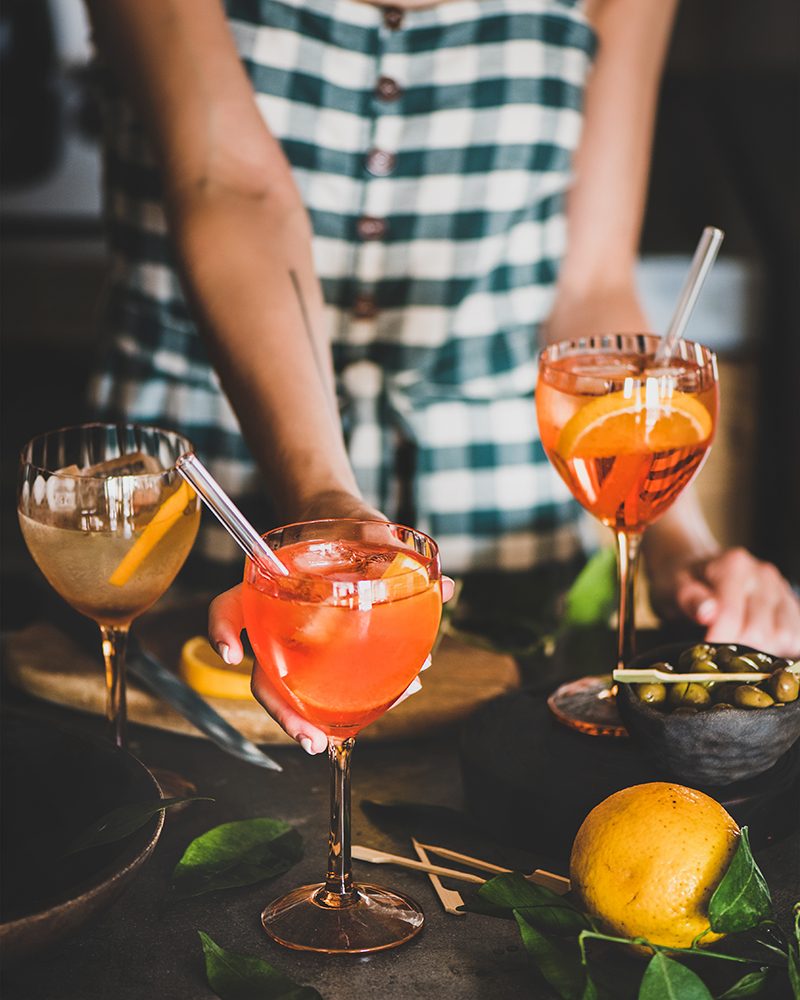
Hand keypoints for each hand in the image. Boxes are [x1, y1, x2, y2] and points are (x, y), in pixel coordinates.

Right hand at [208, 491, 454, 752]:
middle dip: (283, 711)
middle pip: (263, 673)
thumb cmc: (344, 529)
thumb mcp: (365, 530)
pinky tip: (382, 703)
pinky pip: (326, 682)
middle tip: (309, 738)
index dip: (223, 631)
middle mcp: (276, 621)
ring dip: (314, 717)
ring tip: (337, 736)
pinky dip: (352, 699)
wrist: (346, 527)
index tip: (232, 654)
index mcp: (270, 587)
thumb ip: (397, 554)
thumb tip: (445, 588)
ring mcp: (297, 641)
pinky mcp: (324, 652)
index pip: (230, 608)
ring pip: (291, 688)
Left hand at [648, 546, 799, 657]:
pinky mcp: (791, 604)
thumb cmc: (683, 579)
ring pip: (784, 636)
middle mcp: (763, 574)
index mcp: (733, 565)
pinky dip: (780, 649)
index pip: (731, 615)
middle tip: (719, 652)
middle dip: (737, 649)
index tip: (704, 649)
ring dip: (761, 652)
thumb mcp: (675, 584)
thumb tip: (707, 614)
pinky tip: (758, 648)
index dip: (717, 639)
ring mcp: (781, 589)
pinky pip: (797, 637)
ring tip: (738, 650)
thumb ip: (690, 598)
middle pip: (760, 631)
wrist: (698, 567)